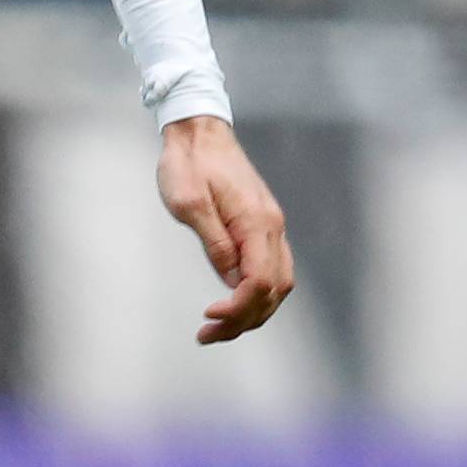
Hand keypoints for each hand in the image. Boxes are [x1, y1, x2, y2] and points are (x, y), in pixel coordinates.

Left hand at [157, 115, 294, 344]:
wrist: (198, 130)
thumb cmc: (188, 163)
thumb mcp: (189, 203)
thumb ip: (214, 242)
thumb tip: (230, 280)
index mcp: (257, 223)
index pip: (260, 283)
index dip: (238, 308)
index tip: (209, 317)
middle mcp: (272, 227)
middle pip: (274, 290)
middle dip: (245, 319)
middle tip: (208, 335)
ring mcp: (270, 226)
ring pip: (277, 283)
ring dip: (252, 310)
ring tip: (218, 327)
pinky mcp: (261, 224)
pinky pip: (270, 268)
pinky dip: (256, 292)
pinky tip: (233, 301)